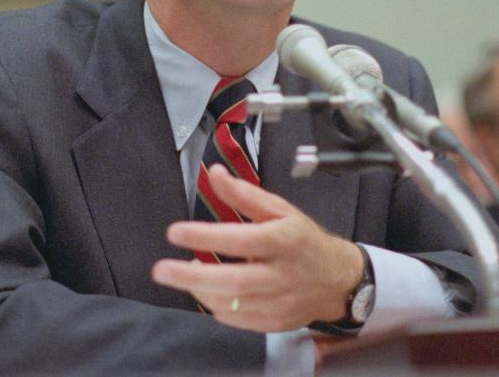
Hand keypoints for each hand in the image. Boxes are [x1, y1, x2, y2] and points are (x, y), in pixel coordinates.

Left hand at [151, 164, 363, 332]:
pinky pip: (237, 319)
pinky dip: (216, 306)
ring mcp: (279, 303)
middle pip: (234, 281)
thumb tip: (214, 174)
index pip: (241, 239)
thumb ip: (245, 194)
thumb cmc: (303, 239)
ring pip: (232, 304)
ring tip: (181, 275)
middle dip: (192, 276)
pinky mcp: (275, 323)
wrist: (336, 279)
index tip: (175, 232)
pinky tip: (206, 290)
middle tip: (161, 270)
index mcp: (284, 240)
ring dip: (200, 290)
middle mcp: (282, 274)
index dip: (206, 236)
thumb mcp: (280, 209)